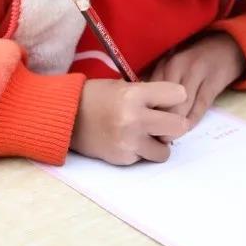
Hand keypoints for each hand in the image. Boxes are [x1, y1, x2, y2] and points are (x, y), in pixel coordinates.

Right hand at [71, 79, 188, 164]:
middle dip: (174, 125)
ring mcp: (129, 141)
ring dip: (158, 144)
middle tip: (162, 123)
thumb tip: (173, 108)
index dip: (174, 97)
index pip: (178, 95)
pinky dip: (140, 152)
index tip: (166, 100)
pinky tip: (127, 141)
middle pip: (180, 126)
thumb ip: (148, 95)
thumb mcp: (122, 86)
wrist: (65, 117)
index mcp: (135, 94)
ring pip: (165, 151)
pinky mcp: (123, 158)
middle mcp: (135, 119)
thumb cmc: (95, 97)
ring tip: (144, 135)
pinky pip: (145, 158)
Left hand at [149, 33, 245, 136]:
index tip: (141, 127)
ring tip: (168, 137)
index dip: (145, 111)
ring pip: (182, 104)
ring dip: (175, 124)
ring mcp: (197, 72)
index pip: (149, 91)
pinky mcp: (213, 81)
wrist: (225, 47)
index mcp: (164, 63)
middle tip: (153, 137)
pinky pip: (200, 105)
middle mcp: (178, 65)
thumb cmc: (192, 60)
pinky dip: (193, 119)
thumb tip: (143, 109)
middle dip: (158, 120)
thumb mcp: (171, 65)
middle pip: (164, 99)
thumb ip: (157, 83)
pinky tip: (186, 128)